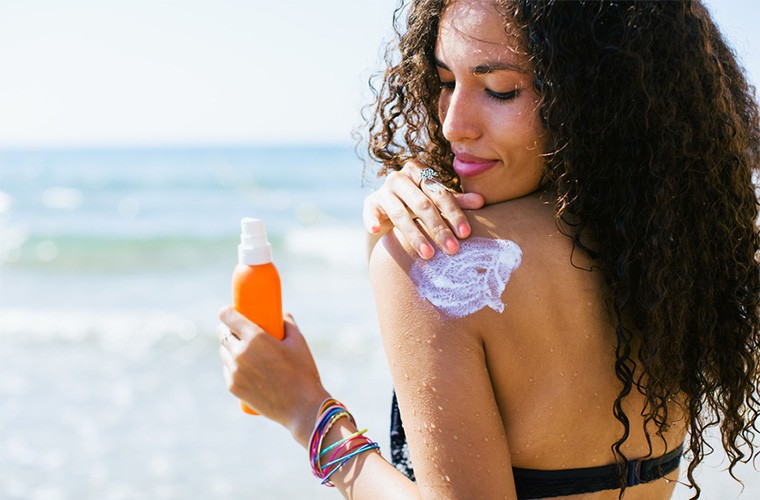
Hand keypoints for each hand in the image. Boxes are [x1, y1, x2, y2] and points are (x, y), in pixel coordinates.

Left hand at [217, 306, 329, 446]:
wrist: (302, 407)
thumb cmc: (303, 372)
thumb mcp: (299, 342)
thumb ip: (288, 324)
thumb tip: (282, 314)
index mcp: (256, 338)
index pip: (228, 317)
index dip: (227, 312)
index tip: (229, 311)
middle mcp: (241, 353)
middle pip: (223, 334)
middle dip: (227, 329)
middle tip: (237, 330)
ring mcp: (235, 372)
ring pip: (224, 352)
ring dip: (229, 347)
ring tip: (241, 348)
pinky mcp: (234, 387)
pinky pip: (227, 370)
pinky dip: (232, 365)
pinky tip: (242, 366)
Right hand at [363, 160, 484, 258]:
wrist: (387, 207)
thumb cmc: (418, 204)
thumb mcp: (437, 201)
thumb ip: (456, 201)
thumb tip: (481, 201)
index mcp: (420, 171)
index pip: (440, 193)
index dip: (454, 213)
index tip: (466, 234)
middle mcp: (400, 177)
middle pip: (422, 204)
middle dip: (438, 228)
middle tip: (452, 249)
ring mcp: (383, 190)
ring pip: (399, 213)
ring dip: (415, 235)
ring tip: (429, 255)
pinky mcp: (370, 203)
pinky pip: (370, 212)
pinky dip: (372, 220)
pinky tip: (377, 232)